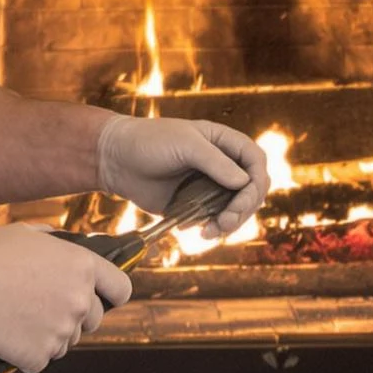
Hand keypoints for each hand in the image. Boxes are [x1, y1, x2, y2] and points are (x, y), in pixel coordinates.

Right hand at [0, 222, 132, 372]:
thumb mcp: (26, 234)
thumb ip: (55, 242)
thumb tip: (62, 246)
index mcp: (82, 267)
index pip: (121, 289)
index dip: (111, 295)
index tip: (103, 299)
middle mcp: (79, 301)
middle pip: (93, 321)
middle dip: (73, 317)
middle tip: (42, 308)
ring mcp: (61, 331)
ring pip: (65, 343)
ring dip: (49, 336)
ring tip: (18, 318)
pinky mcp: (39, 355)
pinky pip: (40, 360)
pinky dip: (26, 354)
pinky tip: (7, 335)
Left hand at [95, 115, 268, 235]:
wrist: (116, 160)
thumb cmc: (150, 141)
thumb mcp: (185, 144)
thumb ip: (216, 162)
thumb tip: (245, 182)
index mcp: (223, 142)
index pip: (255, 161)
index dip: (256, 180)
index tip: (244, 197)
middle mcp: (222, 165)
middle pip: (251, 190)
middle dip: (243, 208)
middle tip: (226, 221)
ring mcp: (209, 186)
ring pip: (236, 209)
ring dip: (230, 223)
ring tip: (210, 231)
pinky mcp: (195, 205)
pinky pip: (214, 220)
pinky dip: (212, 228)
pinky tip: (197, 231)